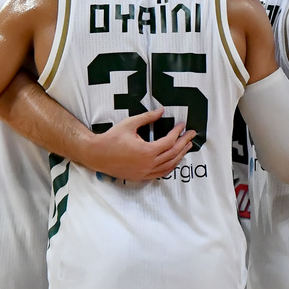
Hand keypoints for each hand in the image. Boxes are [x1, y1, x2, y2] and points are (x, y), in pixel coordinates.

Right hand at [77, 108, 196, 180]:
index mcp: (147, 151)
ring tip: (187, 147)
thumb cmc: (112, 138)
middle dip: (184, 143)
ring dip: (180, 156)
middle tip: (192, 135)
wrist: (96, 154)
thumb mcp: (130, 124)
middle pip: (173, 154)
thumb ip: (147, 117)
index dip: (178, 133)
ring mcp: (145, 172)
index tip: (182, 126)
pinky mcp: (141, 177)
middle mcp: (148, 164)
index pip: (169, 141)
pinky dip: (170, 167)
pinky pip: (161, 173)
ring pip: (169, 166)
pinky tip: (174, 161)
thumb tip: (161, 110)